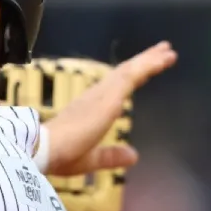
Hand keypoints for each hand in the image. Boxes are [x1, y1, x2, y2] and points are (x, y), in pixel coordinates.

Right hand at [45, 41, 176, 175]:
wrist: (43, 149)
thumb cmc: (59, 155)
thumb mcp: (90, 159)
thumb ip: (110, 156)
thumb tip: (134, 155)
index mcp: (88, 110)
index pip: (113, 88)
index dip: (130, 78)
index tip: (145, 70)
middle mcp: (94, 96)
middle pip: (123, 74)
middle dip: (143, 62)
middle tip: (162, 51)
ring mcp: (102, 93)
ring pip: (130, 70)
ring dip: (149, 60)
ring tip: (167, 50)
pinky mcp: (109, 95)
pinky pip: (134, 75)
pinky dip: (150, 65)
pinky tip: (164, 58)